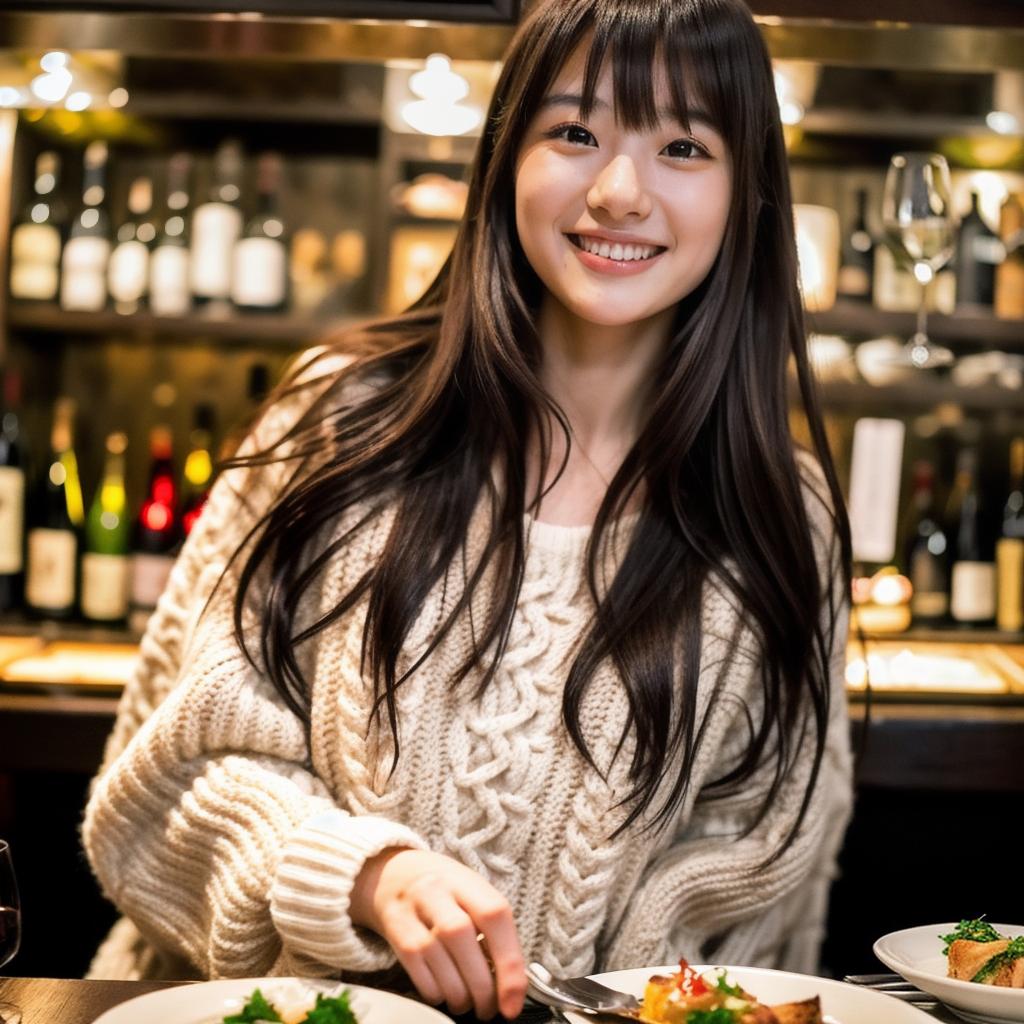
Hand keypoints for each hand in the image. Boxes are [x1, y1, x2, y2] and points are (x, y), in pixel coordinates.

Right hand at [350, 847, 526, 1019]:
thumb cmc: (443, 890)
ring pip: (439, 959)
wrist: (394, 874)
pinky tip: (444, 993)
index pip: (494, 915)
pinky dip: (436, 992)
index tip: (513, 1001)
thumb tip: (512, 981)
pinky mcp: (395, 932)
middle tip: (490, 1008)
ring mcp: (412, 910)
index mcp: (466, 880)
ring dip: (460, 995)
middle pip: (463, 938)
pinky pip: (417, 971)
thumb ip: (492, 928)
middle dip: (482, 986)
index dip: (509, 963)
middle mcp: (437, 891)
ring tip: (468, 1004)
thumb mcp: (471, 893)